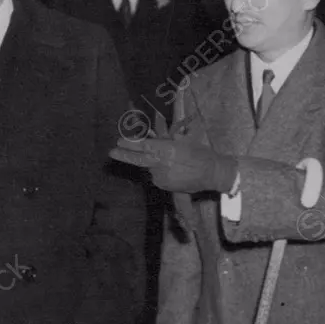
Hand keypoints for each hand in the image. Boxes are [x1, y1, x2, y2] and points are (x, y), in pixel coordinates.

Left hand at [110, 136, 236, 193]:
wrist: (213, 173)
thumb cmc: (201, 154)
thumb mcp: (184, 141)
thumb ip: (167, 140)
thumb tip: (154, 138)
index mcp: (167, 150)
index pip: (144, 146)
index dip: (130, 144)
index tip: (119, 141)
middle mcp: (161, 164)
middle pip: (138, 159)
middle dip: (124, 155)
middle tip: (111, 151)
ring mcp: (161, 176)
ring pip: (150, 167)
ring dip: (154, 163)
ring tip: (173, 162)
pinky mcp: (164, 185)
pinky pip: (157, 176)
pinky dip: (160, 171)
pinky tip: (174, 170)